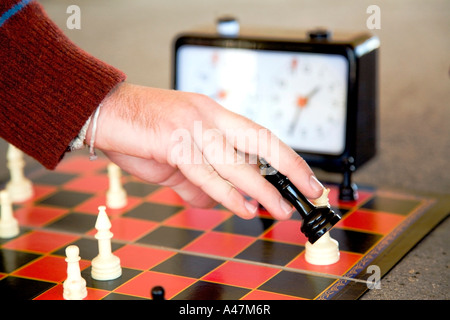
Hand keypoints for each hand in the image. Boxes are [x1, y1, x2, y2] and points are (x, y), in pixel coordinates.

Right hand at [86, 82, 323, 219]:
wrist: (102, 113)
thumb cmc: (139, 131)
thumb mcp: (176, 159)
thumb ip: (198, 182)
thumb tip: (217, 204)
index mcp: (213, 114)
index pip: (259, 135)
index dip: (286, 156)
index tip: (303, 176)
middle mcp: (208, 116)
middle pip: (261, 140)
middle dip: (291, 165)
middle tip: (311, 189)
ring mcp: (192, 127)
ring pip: (237, 161)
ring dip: (263, 189)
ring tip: (282, 209)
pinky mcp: (173, 142)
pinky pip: (207, 172)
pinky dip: (228, 193)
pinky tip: (245, 208)